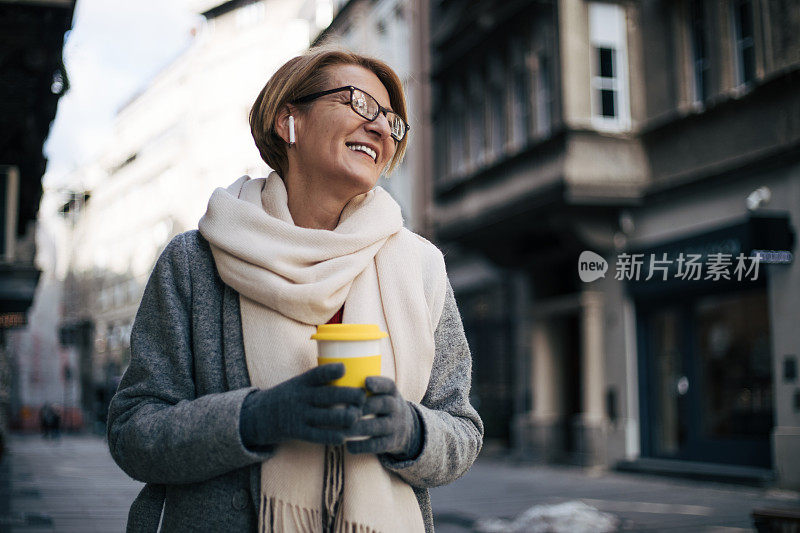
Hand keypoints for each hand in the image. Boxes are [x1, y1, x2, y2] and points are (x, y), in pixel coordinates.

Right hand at [240, 363, 365, 447]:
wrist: (258, 416)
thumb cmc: (287, 397)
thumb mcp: (297, 383)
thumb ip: (318, 381)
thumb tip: (350, 371)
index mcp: (301, 382)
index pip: (316, 374)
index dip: (330, 371)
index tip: (344, 368)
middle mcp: (300, 397)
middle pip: (326, 395)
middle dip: (347, 395)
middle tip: (363, 396)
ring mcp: (298, 415)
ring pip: (325, 416)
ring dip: (343, 417)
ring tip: (357, 416)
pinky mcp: (296, 432)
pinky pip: (316, 435)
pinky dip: (331, 436)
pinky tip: (344, 437)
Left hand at [345, 376, 421, 458]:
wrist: (406, 428)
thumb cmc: (381, 406)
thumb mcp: (382, 394)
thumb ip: (363, 389)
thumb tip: (332, 380)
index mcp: (392, 392)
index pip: (388, 385)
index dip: (378, 384)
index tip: (366, 382)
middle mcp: (396, 407)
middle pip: (383, 404)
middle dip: (364, 407)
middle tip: (346, 409)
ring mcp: (396, 425)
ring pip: (379, 425)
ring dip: (360, 428)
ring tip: (343, 430)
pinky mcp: (392, 442)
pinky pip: (378, 444)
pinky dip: (363, 446)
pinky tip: (349, 446)